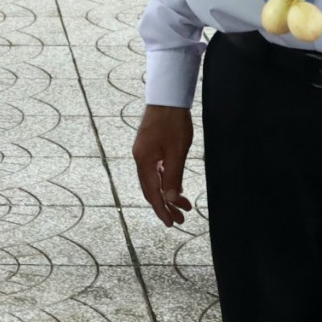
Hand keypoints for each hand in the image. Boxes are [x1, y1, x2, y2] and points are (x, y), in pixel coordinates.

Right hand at [132, 104, 194, 224]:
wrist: (168, 98)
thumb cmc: (173, 122)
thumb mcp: (177, 152)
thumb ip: (173, 177)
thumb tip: (169, 199)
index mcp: (144, 161)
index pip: (152, 193)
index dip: (161, 210)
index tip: (171, 223)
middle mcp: (140, 159)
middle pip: (150, 189)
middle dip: (165, 206)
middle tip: (179, 220)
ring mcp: (144, 152)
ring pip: (153, 180)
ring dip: (166, 194)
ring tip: (182, 205)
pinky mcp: (149, 147)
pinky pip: (155, 170)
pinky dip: (165, 181)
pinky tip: (175, 186)